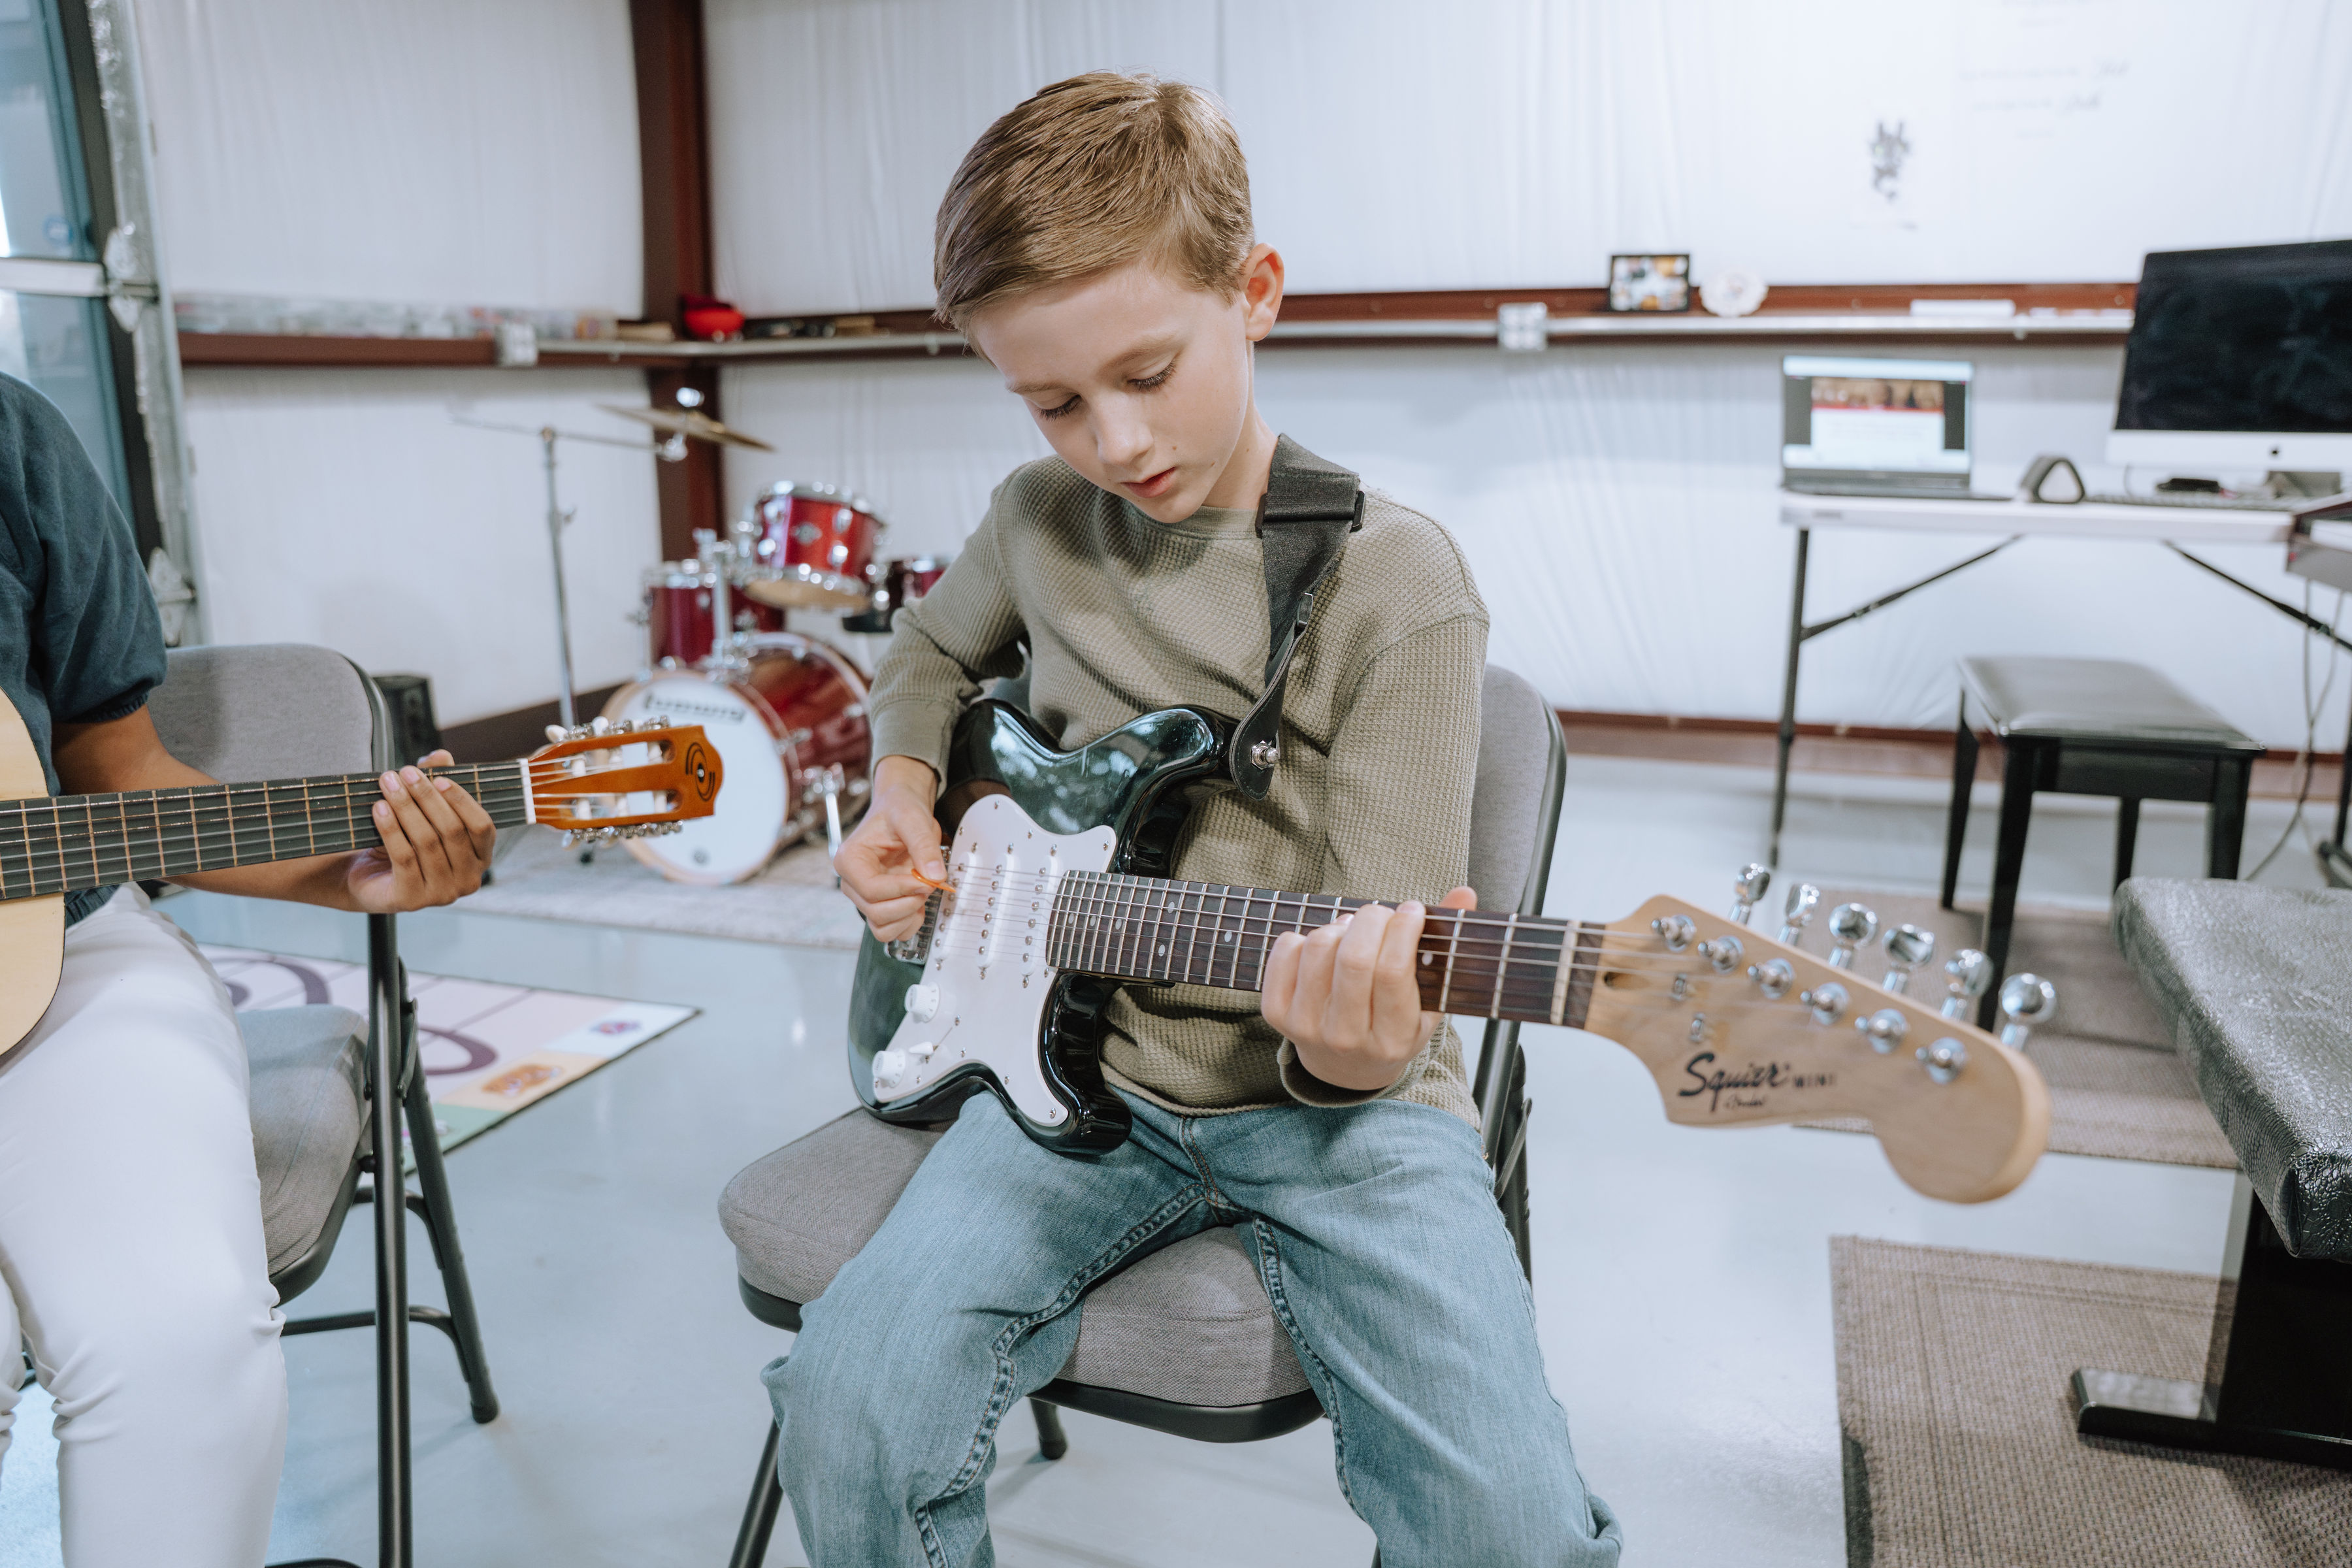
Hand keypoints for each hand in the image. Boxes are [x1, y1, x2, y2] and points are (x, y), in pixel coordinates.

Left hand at [343, 751, 496, 913]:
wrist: (368, 879)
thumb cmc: (405, 842)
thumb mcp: (423, 813)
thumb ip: (436, 785)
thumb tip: (441, 755)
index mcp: (480, 858)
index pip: (482, 827)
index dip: (462, 800)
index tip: (437, 777)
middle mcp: (468, 880)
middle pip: (452, 831)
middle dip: (426, 797)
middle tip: (404, 772)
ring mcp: (442, 894)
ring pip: (427, 842)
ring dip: (405, 808)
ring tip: (388, 784)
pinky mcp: (412, 900)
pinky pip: (404, 857)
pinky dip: (391, 829)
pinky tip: (379, 808)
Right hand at [838, 755, 944, 942]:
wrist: (902, 810)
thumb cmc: (900, 811)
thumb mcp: (913, 819)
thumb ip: (924, 845)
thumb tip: (935, 876)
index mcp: (849, 859)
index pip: (871, 890)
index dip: (902, 890)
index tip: (926, 880)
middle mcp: (852, 882)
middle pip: (875, 912)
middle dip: (908, 902)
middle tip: (928, 883)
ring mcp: (865, 897)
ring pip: (881, 928)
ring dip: (908, 916)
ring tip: (922, 893)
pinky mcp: (879, 905)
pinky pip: (890, 931)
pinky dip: (908, 924)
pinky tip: (919, 904)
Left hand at [1261, 886, 1478, 1092]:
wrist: (1345, 1068)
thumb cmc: (1393, 1024)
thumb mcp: (1428, 999)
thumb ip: (1447, 947)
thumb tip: (1465, 893)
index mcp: (1392, 1038)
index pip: (1393, 972)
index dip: (1404, 929)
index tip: (1413, 909)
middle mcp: (1346, 1038)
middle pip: (1355, 958)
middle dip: (1373, 919)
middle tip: (1382, 914)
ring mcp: (1306, 1027)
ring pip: (1320, 947)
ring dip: (1341, 926)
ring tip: (1354, 933)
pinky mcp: (1276, 1013)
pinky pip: (1286, 951)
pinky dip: (1305, 935)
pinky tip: (1325, 945)